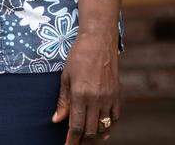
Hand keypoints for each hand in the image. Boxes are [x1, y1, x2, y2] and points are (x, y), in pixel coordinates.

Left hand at [52, 29, 120, 143]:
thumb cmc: (78, 56)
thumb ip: (62, 101)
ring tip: (88, 141)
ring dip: (96, 137)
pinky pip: (116, 117)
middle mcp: (96, 99)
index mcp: (80, 94)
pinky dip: (109, 126)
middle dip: (83, 142)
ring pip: (104, 126)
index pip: (77, 126)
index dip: (72, 140)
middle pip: (91, 130)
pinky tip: (103, 130)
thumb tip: (56, 120)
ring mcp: (109, 97)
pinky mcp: (118, 94)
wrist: (99, 41)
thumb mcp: (65, 77)